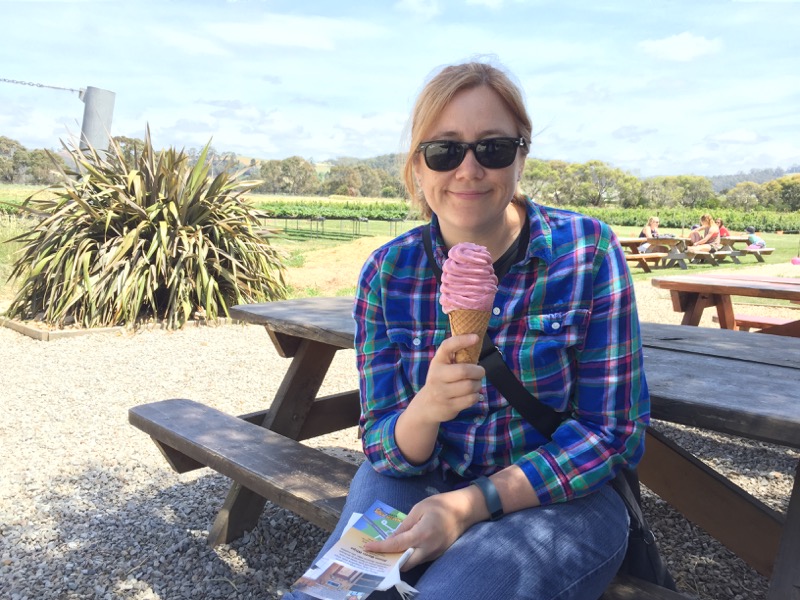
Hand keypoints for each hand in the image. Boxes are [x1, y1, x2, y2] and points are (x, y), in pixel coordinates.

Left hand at [363, 489, 480, 569]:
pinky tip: (401, 549)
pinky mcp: (438, 553)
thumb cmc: (441, 505)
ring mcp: (434, 553)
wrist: (464, 510)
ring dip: (399, 560)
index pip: (397, 545)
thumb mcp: (419, 508)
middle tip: (376, 555)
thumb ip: (405, 525)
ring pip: (412, 563)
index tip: (367, 548)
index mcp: (422, 534)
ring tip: (385, 553)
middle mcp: (428, 548)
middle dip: (389, 561)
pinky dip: (409, 556)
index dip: (380, 548)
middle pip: (404, 563)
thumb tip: (393, 538)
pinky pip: (420, 559)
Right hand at [412, 334, 485, 423]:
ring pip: (470, 386)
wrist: (426, 406)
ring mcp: (442, 392)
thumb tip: (477, 342)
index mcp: (437, 362)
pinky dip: (476, 396)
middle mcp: (437, 376)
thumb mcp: (442, 367)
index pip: (447, 346)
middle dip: (478, 371)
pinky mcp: (449, 406)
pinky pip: (471, 399)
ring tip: (475, 384)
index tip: (475, 338)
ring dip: (478, 385)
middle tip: (480, 372)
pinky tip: (472, 395)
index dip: (461, 340)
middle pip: (464, 371)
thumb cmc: (441, 381)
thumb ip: (456, 357)